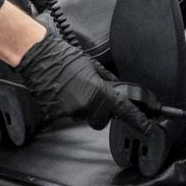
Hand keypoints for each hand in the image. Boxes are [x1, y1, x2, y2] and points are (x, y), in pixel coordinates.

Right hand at [16, 31, 140, 129]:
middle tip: (93, 95)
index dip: (137, 120)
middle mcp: (85, 105)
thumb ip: (108, 80)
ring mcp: (69, 112)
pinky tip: (64, 92)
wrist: (39, 57)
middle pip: (101, 120)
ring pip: (84, 117)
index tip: (146, 127)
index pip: (123, 110)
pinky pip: (68, 115)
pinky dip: (69, 106)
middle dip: (101, 111)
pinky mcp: (55, 115)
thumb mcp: (93, 65)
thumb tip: (117, 88)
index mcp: (98, 91)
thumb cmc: (63, 57)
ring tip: (74, 88)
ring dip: (83, 107)